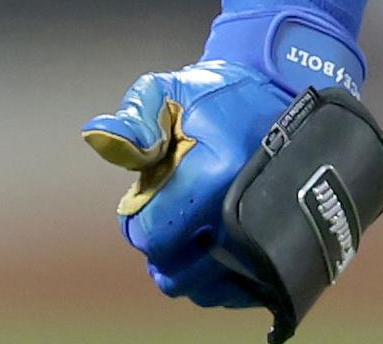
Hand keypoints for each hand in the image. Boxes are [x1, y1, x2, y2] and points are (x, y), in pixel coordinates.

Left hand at [81, 56, 294, 307]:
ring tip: (190, 228)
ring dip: (189, 266)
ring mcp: (269, 243)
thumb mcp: (168, 90)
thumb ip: (134, 118)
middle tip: (166, 212)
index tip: (146, 193)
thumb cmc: (216, 97)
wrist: (281, 100)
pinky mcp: (284, 258)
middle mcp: (244, 215)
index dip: (136, 218)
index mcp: (214, 174)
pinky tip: (212, 247)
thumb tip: (97, 138)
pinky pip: (238, 293)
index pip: (151, 234)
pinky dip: (218, 279)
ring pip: (206, 289)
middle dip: (162, 246)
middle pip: (177, 272)